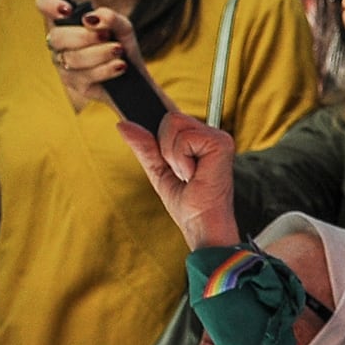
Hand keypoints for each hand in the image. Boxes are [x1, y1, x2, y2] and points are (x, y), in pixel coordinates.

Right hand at [39, 0, 148, 113]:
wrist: (133, 77)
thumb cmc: (121, 47)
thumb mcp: (122, 28)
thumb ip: (110, 18)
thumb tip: (91, 18)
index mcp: (66, 23)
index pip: (44, 5)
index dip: (49, 5)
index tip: (69, 10)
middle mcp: (59, 43)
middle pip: (57, 37)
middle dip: (84, 36)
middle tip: (106, 36)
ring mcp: (64, 65)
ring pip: (73, 58)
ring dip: (100, 53)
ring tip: (118, 50)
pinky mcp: (75, 85)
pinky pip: (86, 76)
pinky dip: (107, 69)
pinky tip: (120, 65)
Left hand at [112, 106, 240, 249]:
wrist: (203, 226)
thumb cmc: (189, 207)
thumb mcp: (158, 171)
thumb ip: (144, 147)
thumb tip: (123, 124)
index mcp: (200, 140)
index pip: (170, 118)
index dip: (160, 134)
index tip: (166, 158)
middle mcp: (212, 135)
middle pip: (170, 118)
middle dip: (165, 149)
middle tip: (182, 174)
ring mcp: (218, 137)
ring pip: (174, 123)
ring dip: (172, 156)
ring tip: (188, 175)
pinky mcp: (221, 143)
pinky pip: (183, 138)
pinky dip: (181, 160)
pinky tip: (195, 175)